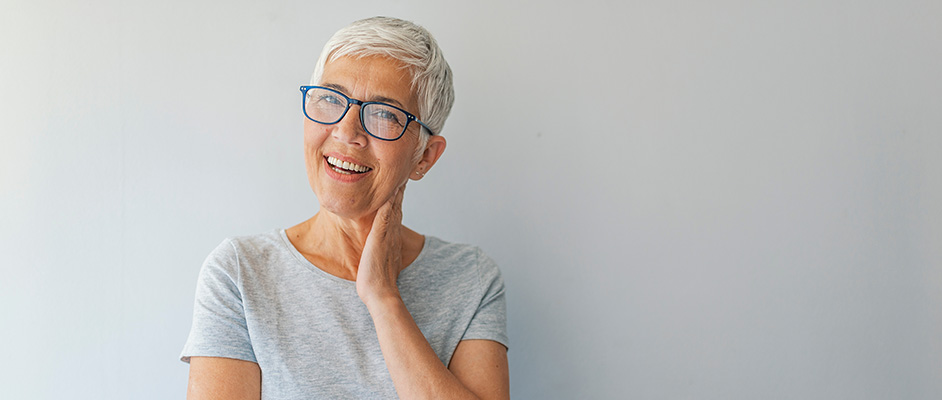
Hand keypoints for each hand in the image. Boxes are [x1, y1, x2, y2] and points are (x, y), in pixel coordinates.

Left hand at [356, 183, 405, 305]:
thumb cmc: (377, 283)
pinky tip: (389, 190)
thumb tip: (377, 253)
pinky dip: (388, 202)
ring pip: (393, 208)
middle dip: (399, 191)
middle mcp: (393, 235)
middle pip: (397, 208)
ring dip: (396, 192)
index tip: (398, 188)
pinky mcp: (380, 236)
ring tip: (398, 175)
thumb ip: (380, 255)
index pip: (395, 216)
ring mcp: (388, 235)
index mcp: (392, 240)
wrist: (380, 293)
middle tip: (402, 175)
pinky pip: (385, 215)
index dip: (397, 201)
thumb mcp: (380, 264)